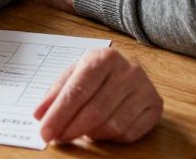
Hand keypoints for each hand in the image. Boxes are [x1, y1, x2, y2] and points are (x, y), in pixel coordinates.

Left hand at [34, 48, 162, 143]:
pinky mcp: (155, 106)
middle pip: (95, 110)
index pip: (78, 91)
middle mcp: (128, 70)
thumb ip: (55, 93)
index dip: (59, 114)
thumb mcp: (73, 74)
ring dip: (91, 134)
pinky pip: (129, 134)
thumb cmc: (95, 73)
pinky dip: (109, 138)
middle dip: (71, 128)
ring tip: (80, 131)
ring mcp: (145, 89)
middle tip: (58, 138)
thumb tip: (39, 115)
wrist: (127, 69)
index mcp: (104, 58)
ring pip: (112, 125)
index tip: (45, 131)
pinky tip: (99, 131)